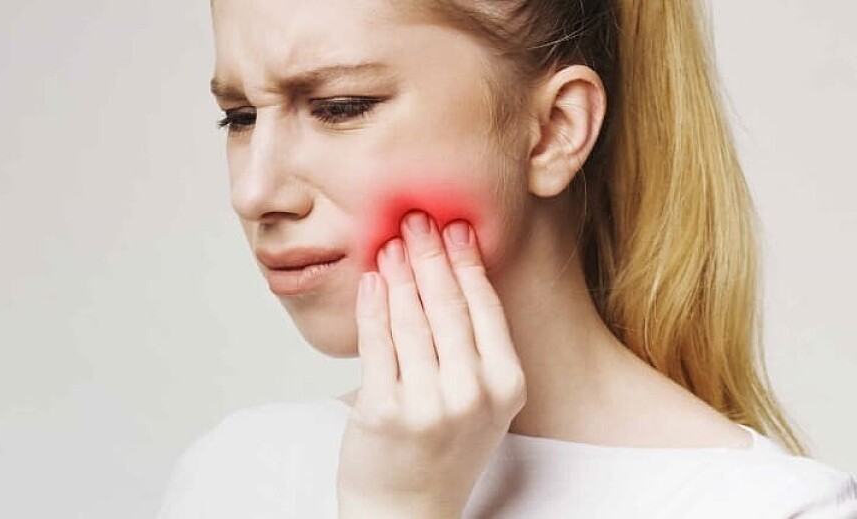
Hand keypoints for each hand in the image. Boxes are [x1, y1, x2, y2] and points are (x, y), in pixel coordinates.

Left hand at [337, 211, 526, 517]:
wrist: (408, 510)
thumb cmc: (444, 448)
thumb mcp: (482, 400)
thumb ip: (476, 345)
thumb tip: (451, 268)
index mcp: (507, 385)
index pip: (485, 306)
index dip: (466, 260)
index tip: (453, 225)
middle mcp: (473, 394)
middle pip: (447, 305)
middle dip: (429, 254)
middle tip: (416, 218)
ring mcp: (428, 404)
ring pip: (410, 318)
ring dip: (398, 272)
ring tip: (390, 241)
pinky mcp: (384, 411)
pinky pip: (376, 343)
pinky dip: (372, 306)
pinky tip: (371, 280)